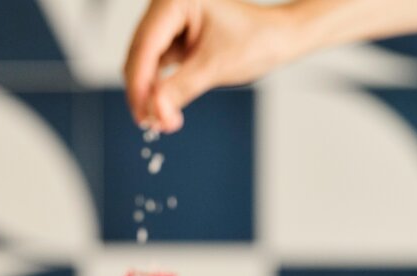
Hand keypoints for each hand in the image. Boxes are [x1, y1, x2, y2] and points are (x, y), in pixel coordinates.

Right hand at [124, 0, 291, 132]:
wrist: (278, 37)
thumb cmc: (257, 38)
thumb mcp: (215, 67)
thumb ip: (180, 89)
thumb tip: (155, 112)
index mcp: (177, 0)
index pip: (146, 45)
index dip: (140, 83)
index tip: (142, 113)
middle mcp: (167, 7)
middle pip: (138, 54)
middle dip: (142, 91)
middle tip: (149, 122)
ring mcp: (168, 21)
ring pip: (143, 62)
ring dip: (148, 92)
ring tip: (159, 119)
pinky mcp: (171, 37)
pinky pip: (154, 65)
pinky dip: (157, 87)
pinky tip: (162, 106)